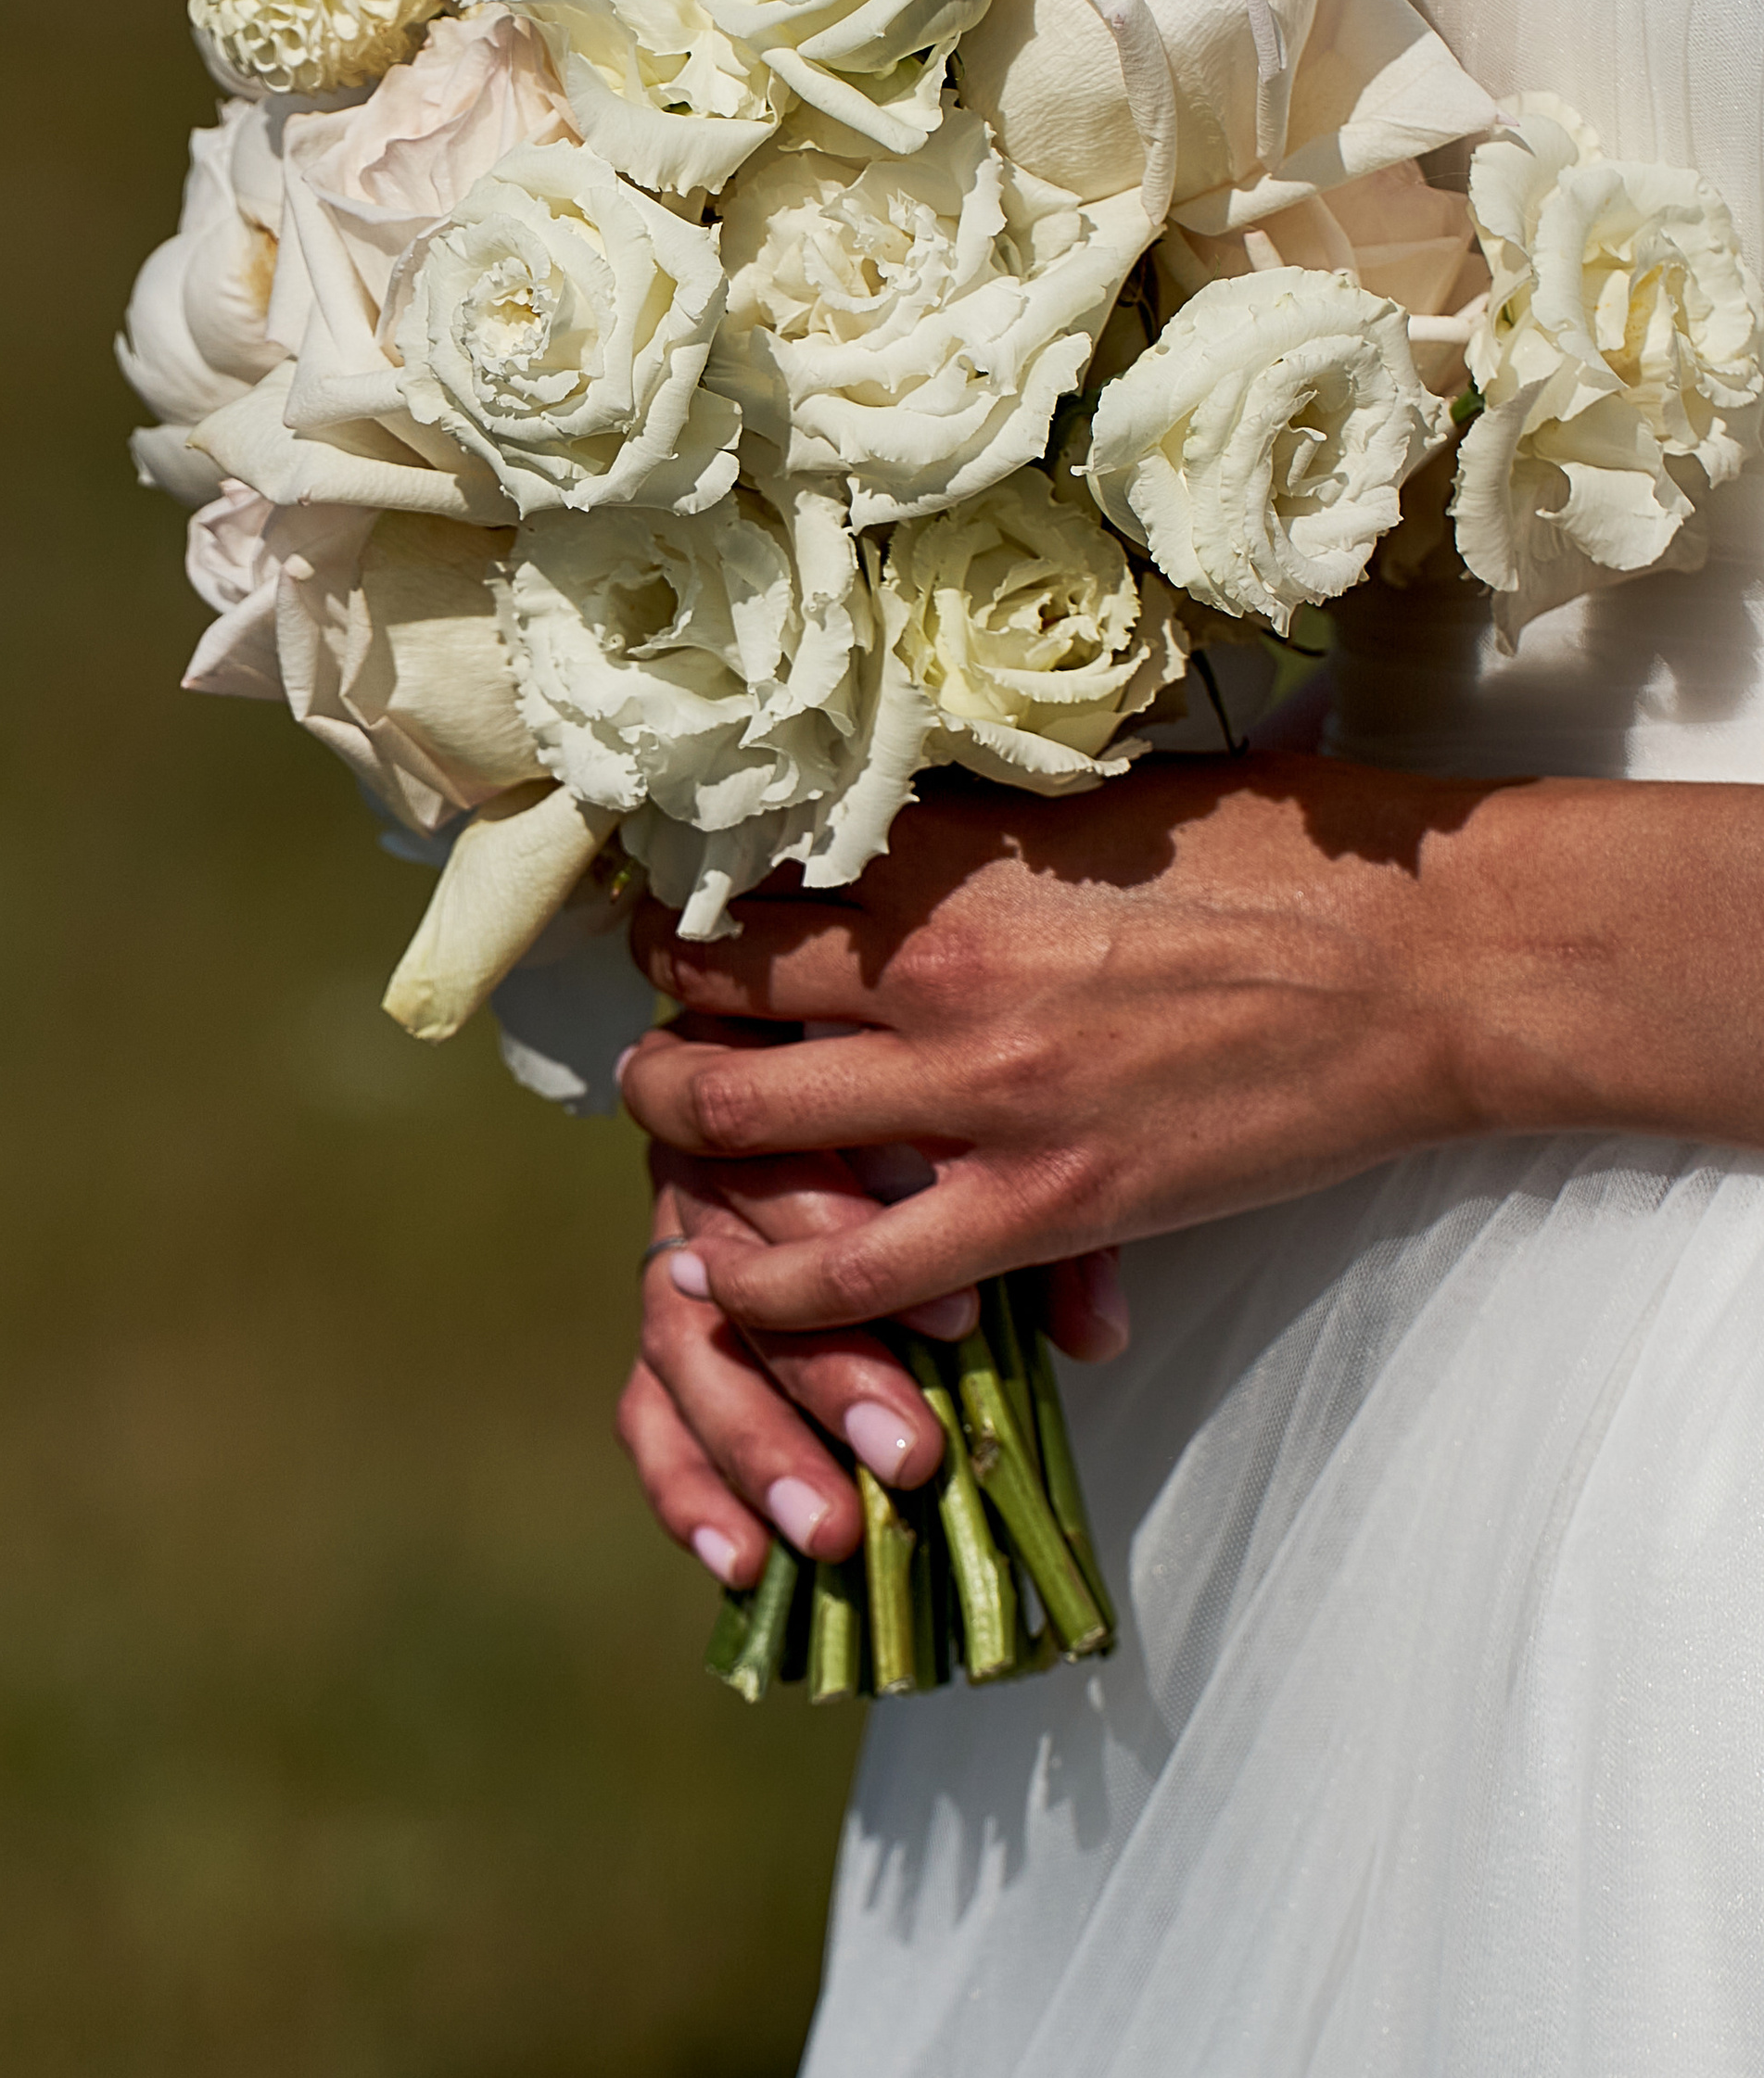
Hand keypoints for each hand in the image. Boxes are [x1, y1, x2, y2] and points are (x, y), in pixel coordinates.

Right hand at [615, 1057, 1129, 1586]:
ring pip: (682, 1347)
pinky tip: (740, 1561)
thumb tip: (1094, 1335)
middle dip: (822, 1369)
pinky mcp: (662, 1340)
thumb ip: (1044, 1229)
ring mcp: (673, 1255)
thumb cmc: (958, 1127)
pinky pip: (647, 1411)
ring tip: (832, 1533)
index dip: (853, 1236)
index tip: (957, 1318)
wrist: (867, 1100)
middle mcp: (707, 1167)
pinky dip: (686, 1489)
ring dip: (755, 1447)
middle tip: (906, 1453)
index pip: (792, 1153)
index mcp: (779, 1095)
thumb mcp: (1006, 1150)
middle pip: (731, 1264)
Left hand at [618, 754, 1763, 1338]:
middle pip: (713, 996)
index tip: (679, 910)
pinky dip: (770, 1279)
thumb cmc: (1286, 855)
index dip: (693, 897)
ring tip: (666, 1134)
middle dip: (657, 1011)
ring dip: (680, 1127)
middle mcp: (934, 968)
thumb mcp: (1103, 798)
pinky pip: (857, 1265)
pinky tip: (728, 1277)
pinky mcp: (1046, 1206)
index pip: (752, 875)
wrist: (1426, 963)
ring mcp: (981, 1097)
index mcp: (953, 855)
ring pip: (745, 1125)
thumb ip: (985, 829)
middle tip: (652, 1020)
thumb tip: (903, 826)